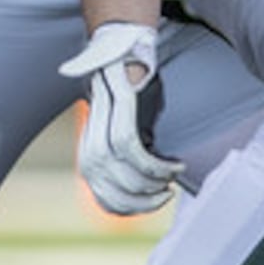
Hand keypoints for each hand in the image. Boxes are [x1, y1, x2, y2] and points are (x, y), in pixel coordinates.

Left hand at [61, 21, 178, 214]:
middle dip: (143, 200)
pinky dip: (155, 163)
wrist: (120, 54)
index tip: (152, 205)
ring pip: (122, 171)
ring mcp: (101, 128)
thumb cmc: (128, 104)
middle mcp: (90, 146)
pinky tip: (173, 165)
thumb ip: (126, 168)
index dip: (130, 210)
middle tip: (166, 193)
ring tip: (171, 178)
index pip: (105, 201)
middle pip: (112, 189)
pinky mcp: (117, 113)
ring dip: (153, 182)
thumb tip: (140, 195)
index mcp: (90, 158)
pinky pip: (131, 149)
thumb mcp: (122, 140)